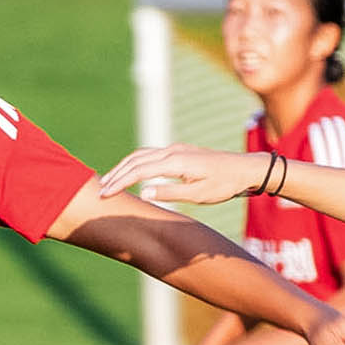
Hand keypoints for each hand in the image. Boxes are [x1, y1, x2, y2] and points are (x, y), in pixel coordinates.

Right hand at [100, 145, 273, 209]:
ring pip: (141, 155)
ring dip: (123, 167)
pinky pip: (150, 154)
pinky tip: (130, 173)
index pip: (139, 171)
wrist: (245, 168)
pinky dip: (135, 163)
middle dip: (115, 174)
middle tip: (100, 190)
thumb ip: (171, 193)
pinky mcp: (179, 151)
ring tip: (109, 182)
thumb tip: (144, 192)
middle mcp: (173, 151)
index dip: (120, 183)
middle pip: (135, 159)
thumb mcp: (199, 195)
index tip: (105, 195)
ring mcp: (175, 149)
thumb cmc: (224, 185)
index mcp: (176, 162)